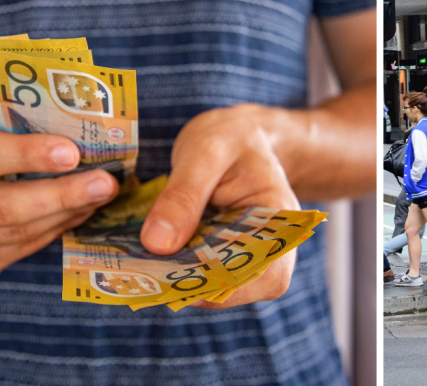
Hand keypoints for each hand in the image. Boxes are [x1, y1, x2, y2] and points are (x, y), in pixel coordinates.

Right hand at [0, 132, 118, 277]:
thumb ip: (13, 134)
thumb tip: (80, 140)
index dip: (27, 155)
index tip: (72, 152)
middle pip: (4, 208)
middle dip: (63, 195)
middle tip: (105, 183)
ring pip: (20, 234)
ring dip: (69, 213)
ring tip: (101, 194)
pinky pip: (24, 248)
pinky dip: (57, 228)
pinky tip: (79, 211)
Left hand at [139, 105, 299, 309]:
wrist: (236, 137)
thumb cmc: (229, 138)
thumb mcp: (203, 153)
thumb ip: (183, 196)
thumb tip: (157, 245)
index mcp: (280, 218)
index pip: (268, 274)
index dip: (226, 285)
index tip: (178, 276)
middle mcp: (271, 246)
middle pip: (241, 288)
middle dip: (193, 284)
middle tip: (148, 267)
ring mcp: (247, 255)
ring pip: (218, 287)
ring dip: (180, 279)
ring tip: (146, 259)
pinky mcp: (224, 257)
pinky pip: (203, 275)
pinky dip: (177, 269)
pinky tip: (155, 253)